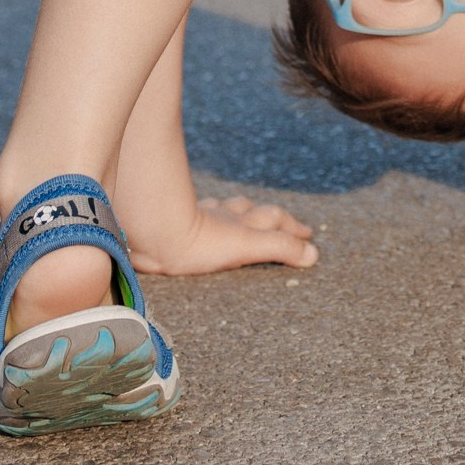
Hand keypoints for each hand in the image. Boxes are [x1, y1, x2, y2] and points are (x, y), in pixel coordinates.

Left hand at [122, 190, 318, 275]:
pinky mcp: (177, 225)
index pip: (275, 220)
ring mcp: (201, 218)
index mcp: (242, 224)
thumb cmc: (196, 243)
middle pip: (255, 213)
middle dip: (273, 218)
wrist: (150, 234)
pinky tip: (201, 216)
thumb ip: (280, 248)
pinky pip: (198, 216)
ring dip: (240, 212)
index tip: (308, 235)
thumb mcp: (247, 246)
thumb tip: (314, 254)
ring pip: (226, 211)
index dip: (292, 229)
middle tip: (286, 223)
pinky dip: (208, 216)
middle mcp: (224, 218)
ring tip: (245, 215)